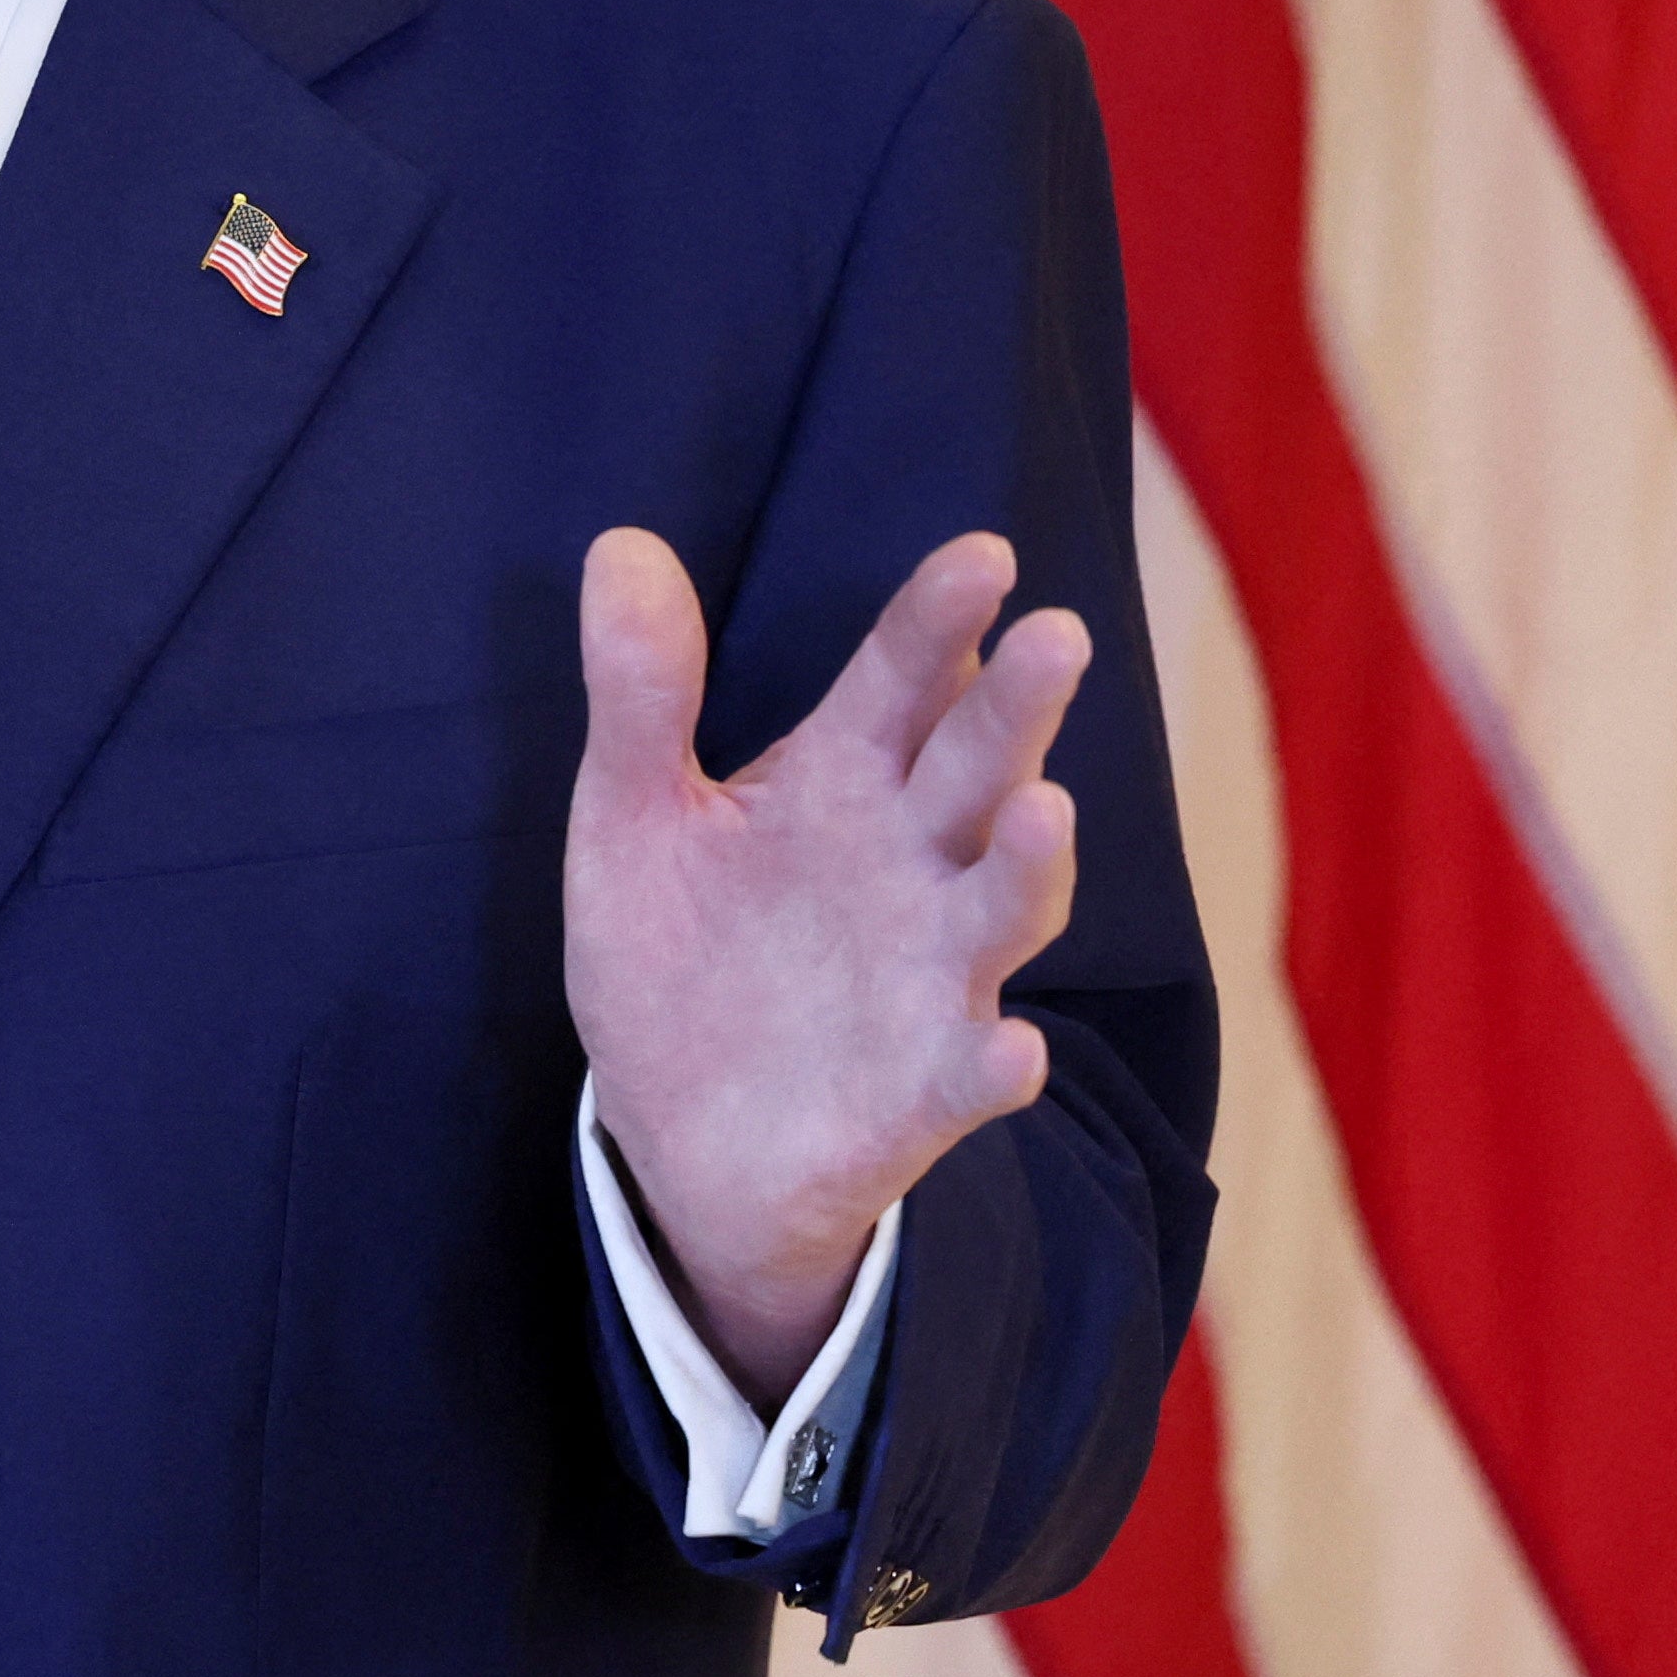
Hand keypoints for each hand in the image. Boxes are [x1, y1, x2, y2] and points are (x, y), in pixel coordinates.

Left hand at [562, 526, 1083, 1405]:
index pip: (899, 681)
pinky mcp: (925, 1088)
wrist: (680, 1134)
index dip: (937, 621)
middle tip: (1056, 634)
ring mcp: (930, 974)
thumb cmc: (678, 953)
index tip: (982, 556)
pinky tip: (1014, 1054)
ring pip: (1003, 907)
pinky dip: (998, 1065)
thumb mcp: (634, 815)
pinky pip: (974, 1075)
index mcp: (840, 781)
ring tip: (1047, 807)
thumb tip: (620, 543)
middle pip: (976, 770)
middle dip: (1016, 708)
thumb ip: (641, 692)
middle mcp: (909, 863)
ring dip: (1031, 865)